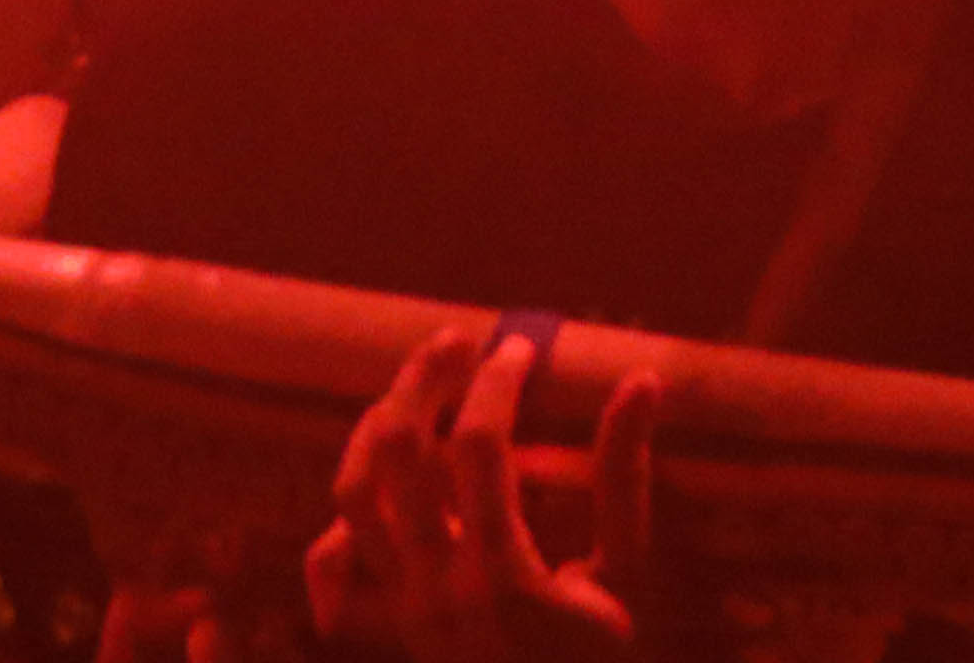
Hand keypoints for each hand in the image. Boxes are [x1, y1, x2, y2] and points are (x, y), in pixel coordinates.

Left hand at [302, 325, 661, 662]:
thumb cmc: (602, 659)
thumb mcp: (628, 576)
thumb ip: (623, 479)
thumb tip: (641, 382)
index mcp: (505, 577)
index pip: (480, 447)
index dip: (496, 383)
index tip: (519, 346)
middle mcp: (438, 589)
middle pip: (399, 453)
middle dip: (423, 382)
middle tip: (457, 342)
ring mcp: (402, 609)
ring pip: (353, 493)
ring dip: (377, 427)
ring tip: (414, 389)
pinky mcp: (386, 625)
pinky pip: (333, 563)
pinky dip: (346, 512)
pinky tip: (383, 479)